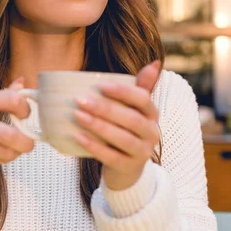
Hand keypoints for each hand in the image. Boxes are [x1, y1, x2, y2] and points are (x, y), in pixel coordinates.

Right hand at [0, 78, 34, 165]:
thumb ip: (1, 93)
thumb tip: (24, 84)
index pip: (12, 100)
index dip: (25, 108)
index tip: (24, 113)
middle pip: (11, 135)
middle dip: (28, 141)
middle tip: (30, 140)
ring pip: (7, 152)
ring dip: (18, 151)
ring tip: (17, 145)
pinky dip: (6, 156)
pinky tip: (3, 150)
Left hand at [73, 61, 161, 190]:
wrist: (127, 168)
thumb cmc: (125, 130)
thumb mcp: (133, 109)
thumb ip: (140, 87)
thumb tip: (153, 62)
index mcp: (152, 114)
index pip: (142, 99)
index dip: (123, 92)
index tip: (100, 85)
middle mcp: (152, 133)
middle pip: (130, 119)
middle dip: (103, 108)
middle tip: (79, 100)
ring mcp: (143, 152)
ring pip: (121, 138)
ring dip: (97, 125)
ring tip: (76, 115)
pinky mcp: (129, 167)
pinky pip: (111, 156)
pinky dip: (93, 146)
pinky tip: (76, 136)